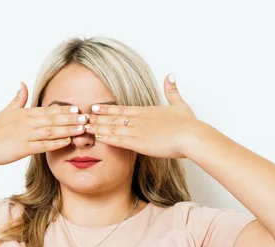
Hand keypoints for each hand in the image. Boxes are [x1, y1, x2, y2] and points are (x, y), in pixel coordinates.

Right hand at [0, 82, 87, 166]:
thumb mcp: (6, 110)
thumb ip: (18, 98)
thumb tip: (22, 83)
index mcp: (24, 113)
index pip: (48, 110)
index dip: (64, 109)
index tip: (78, 108)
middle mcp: (27, 122)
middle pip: (53, 119)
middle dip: (71, 118)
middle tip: (87, 117)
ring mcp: (25, 135)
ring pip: (51, 131)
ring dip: (68, 129)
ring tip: (82, 129)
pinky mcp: (23, 148)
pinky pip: (43, 145)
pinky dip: (56, 143)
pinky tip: (67, 142)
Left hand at [85, 74, 215, 157]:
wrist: (192, 136)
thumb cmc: (188, 124)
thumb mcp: (180, 104)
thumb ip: (172, 90)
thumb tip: (171, 75)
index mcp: (146, 111)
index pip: (122, 109)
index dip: (107, 108)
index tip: (94, 107)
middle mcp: (139, 120)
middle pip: (113, 117)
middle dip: (97, 117)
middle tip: (82, 117)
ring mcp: (138, 131)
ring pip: (113, 128)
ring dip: (98, 128)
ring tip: (84, 127)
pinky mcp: (139, 143)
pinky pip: (119, 141)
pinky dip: (107, 138)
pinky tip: (97, 138)